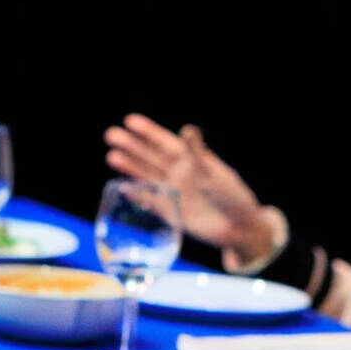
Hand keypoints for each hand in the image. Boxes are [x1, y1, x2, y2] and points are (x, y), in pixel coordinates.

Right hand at [103, 114, 272, 259]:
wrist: (239, 229)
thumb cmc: (233, 197)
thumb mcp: (215, 174)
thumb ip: (198, 154)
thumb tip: (188, 129)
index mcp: (191, 160)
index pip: (165, 142)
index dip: (148, 132)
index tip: (129, 120)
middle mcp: (179, 174)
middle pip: (151, 157)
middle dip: (132, 146)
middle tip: (110, 135)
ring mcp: (174, 192)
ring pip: (147, 176)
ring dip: (130, 167)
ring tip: (111, 156)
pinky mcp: (171, 212)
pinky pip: (150, 200)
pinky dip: (137, 194)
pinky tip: (122, 186)